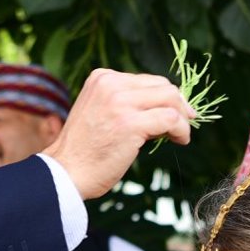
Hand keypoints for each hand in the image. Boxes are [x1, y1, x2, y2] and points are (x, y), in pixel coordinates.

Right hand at [41, 68, 191, 199]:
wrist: (65, 172)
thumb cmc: (84, 150)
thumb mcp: (100, 112)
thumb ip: (124, 102)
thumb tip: (165, 106)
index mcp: (102, 78)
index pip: (147, 80)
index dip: (165, 97)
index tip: (174, 113)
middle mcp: (111, 84)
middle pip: (162, 85)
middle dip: (178, 104)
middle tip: (184, 123)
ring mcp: (120, 102)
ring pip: (171, 98)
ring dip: (182, 117)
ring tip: (181, 135)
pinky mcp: (131, 123)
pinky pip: (171, 119)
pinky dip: (182, 130)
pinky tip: (180, 140)